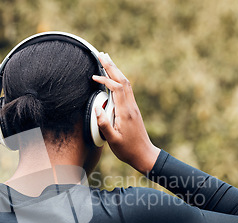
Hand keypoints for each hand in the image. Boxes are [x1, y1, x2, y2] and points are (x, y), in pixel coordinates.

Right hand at [92, 53, 159, 174]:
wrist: (144, 154)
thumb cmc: (127, 149)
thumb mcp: (112, 140)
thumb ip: (103, 124)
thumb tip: (96, 107)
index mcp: (125, 112)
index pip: (116, 88)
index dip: (105, 79)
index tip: (94, 77)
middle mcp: (131, 106)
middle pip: (122, 80)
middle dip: (112, 66)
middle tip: (102, 54)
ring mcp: (133, 107)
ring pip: (126, 83)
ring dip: (116, 70)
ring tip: (107, 60)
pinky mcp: (133, 109)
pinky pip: (127, 89)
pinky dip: (119, 80)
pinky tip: (114, 78)